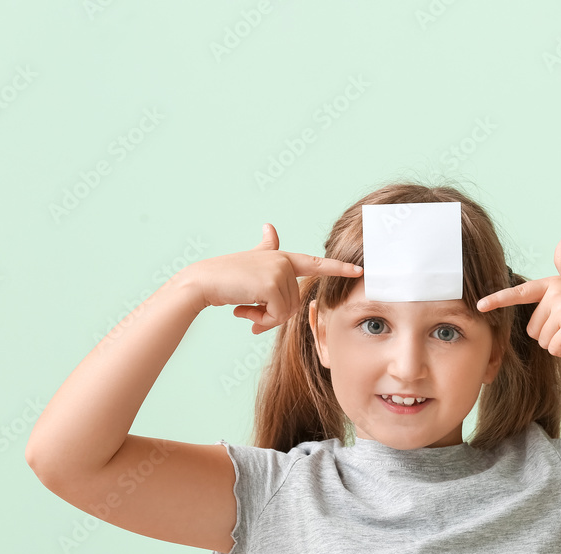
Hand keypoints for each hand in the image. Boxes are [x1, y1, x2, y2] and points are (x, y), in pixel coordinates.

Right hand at [195, 224, 363, 333]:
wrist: (202, 282)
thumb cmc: (225, 277)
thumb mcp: (250, 259)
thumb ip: (265, 248)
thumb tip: (270, 226)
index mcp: (282, 257)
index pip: (316, 263)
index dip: (338, 268)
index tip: (359, 271)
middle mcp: (283, 261)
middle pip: (294, 303)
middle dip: (273, 316)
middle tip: (250, 312)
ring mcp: (278, 271)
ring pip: (286, 312)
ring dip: (264, 319)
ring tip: (245, 308)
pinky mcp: (271, 285)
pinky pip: (276, 316)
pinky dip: (260, 321)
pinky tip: (242, 311)